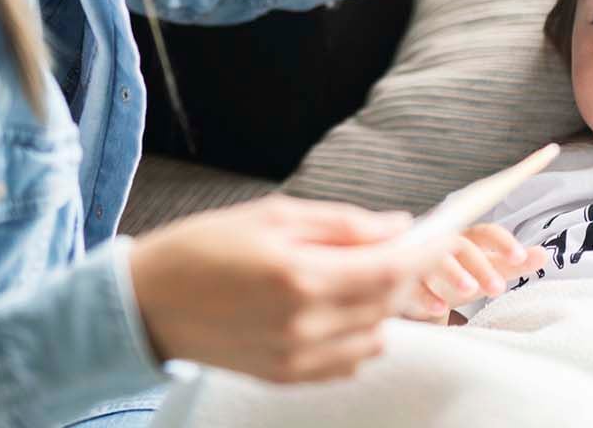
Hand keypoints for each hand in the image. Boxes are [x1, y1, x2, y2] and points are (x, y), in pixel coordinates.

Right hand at [128, 195, 416, 382]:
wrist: (147, 304)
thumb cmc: (205, 247)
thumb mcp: (273, 215)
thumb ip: (341, 224)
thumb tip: (398, 226)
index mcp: (300, 276)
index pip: (390, 269)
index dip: (426, 251)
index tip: (444, 234)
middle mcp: (304, 324)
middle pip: (389, 302)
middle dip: (407, 273)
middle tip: (402, 246)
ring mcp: (297, 358)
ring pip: (378, 335)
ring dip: (383, 305)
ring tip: (357, 276)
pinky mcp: (289, 377)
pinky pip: (351, 361)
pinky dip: (360, 335)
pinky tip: (338, 309)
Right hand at [400, 223, 549, 322]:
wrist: (410, 280)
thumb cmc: (455, 272)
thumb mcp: (484, 268)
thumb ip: (511, 263)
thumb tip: (545, 255)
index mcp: (466, 238)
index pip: (487, 233)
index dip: (504, 242)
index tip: (521, 257)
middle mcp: (443, 243)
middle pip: (463, 246)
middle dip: (481, 266)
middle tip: (498, 288)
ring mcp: (421, 258)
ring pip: (436, 259)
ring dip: (454, 273)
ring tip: (470, 291)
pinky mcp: (403, 277)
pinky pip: (413, 282)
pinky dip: (427, 294)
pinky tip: (440, 309)